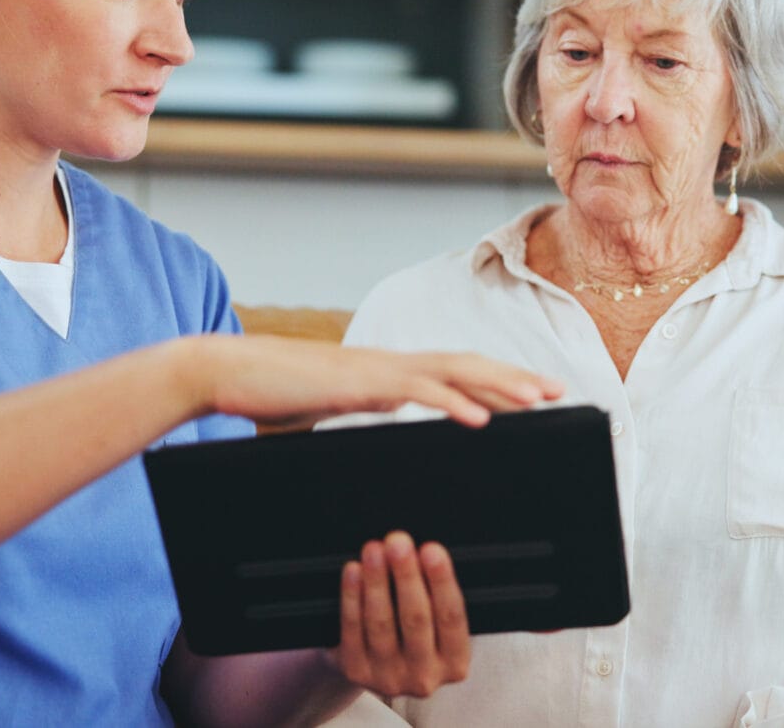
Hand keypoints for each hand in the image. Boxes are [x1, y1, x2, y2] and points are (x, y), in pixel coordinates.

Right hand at [194, 334, 562, 427]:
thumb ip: (358, 411)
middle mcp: (389, 365)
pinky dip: (453, 402)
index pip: (452, 373)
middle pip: (467, 366)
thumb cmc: (268, 393)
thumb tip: (381, 417)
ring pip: (453, 372)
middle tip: (558, 391)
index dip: (496, 380)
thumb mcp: (326, 408)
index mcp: (384, 373)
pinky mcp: (358, 384)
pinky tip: (481, 418)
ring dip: (500, 384)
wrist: (226, 373)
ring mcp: (376, 370)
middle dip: (515, 379)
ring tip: (538, 398)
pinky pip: (415, 392)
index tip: (532, 394)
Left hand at [331, 531, 470, 698]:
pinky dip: (352, 596)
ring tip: (374, 550)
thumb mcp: (436, 625)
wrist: (376, 668)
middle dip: (406, 575)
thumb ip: (436, 595)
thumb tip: (421, 550)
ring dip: (376, 581)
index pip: (451, 618)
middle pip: (415, 619)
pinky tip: (353, 571)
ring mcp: (388, 677)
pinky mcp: (356, 670)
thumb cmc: (413, 634)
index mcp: (454, 662)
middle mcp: (424, 677)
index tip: (432, 549)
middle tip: (398, 541)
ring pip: (381, 623)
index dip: (441, 582)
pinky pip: (352, 628)